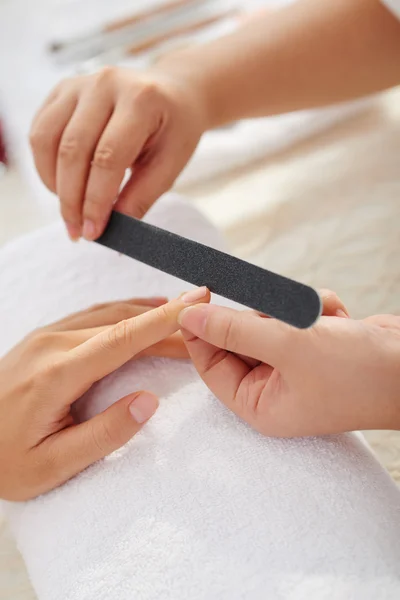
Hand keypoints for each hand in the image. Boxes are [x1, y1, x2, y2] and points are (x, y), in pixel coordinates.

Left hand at [0, 289, 209, 500]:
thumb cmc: (2, 460)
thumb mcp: (51, 466)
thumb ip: (104, 435)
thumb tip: (149, 400)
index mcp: (57, 374)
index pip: (123, 338)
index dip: (164, 321)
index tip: (197, 304)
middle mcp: (52, 344)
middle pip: (122, 323)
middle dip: (167, 319)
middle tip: (204, 319)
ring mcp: (45, 336)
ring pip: (107, 314)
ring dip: (147, 312)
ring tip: (181, 313)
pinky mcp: (43, 338)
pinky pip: (92, 316)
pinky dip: (124, 312)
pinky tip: (139, 313)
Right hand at [30, 66, 205, 240]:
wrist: (172, 95)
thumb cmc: (174, 130)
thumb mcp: (171, 164)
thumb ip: (141, 196)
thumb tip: (112, 228)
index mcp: (140, 100)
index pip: (108, 157)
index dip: (96, 200)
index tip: (94, 231)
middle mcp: (106, 84)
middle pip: (73, 150)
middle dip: (71, 199)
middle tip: (77, 231)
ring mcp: (79, 83)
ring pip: (47, 140)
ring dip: (53, 184)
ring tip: (70, 211)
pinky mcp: (62, 91)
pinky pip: (40, 132)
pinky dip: (45, 166)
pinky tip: (63, 186)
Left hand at [178, 290, 399, 436]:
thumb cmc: (356, 371)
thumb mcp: (287, 346)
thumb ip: (233, 330)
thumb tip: (186, 316)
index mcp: (259, 404)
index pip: (209, 363)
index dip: (200, 329)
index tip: (199, 293)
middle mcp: (273, 389)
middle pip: (238, 339)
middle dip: (260, 317)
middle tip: (278, 309)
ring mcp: (295, 367)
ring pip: (269, 322)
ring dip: (292, 311)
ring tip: (318, 319)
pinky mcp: (315, 347)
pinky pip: (296, 317)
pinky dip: (315, 309)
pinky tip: (338, 318)